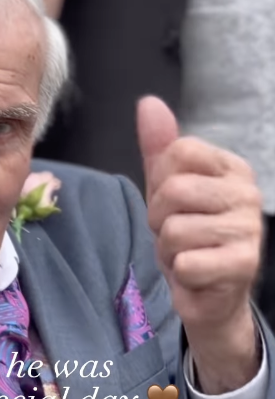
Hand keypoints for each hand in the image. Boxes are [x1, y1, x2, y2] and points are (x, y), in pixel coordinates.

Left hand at [138, 96, 262, 393]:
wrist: (210, 295)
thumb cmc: (189, 236)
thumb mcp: (167, 188)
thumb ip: (159, 147)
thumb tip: (148, 103)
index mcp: (231, 167)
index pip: (180, 151)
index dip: (160, 181)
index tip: (170, 203)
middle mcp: (247, 193)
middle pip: (174, 190)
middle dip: (160, 220)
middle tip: (175, 235)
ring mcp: (249, 228)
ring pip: (175, 229)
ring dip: (169, 251)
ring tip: (187, 255)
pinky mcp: (244, 264)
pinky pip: (186, 262)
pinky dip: (180, 274)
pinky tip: (196, 276)